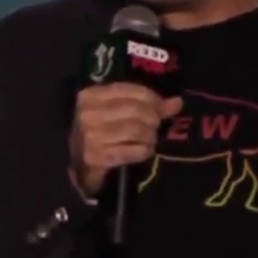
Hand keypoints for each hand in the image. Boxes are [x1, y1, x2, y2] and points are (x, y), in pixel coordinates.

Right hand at [70, 84, 182, 198]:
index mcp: (90, 97)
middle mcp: (88, 115)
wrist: (80, 166)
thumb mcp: (114, 112)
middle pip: (136, 110)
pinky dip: (144, 150)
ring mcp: (91, 137)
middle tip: (156, 126)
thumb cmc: (99, 133)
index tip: (163, 107)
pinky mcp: (97, 158)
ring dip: (150, 136)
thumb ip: (143, 104)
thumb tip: (176, 102)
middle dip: (153, 118)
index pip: (130, 90)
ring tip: (150, 139)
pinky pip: (134, 150)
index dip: (153, 98)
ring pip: (137, 130)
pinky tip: (143, 151)